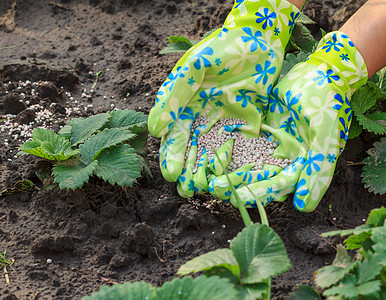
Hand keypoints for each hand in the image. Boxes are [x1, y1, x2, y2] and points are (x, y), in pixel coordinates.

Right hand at [148, 0, 300, 196]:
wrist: (258, 37)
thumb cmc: (220, 50)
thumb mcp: (193, 70)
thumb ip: (173, 98)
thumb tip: (154, 130)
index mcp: (184, 107)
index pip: (174, 137)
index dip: (171, 157)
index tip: (172, 175)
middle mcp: (202, 119)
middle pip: (192, 152)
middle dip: (189, 172)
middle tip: (187, 192)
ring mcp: (224, 124)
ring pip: (214, 154)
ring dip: (210, 173)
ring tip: (207, 192)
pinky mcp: (247, 126)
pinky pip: (241, 148)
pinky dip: (237, 164)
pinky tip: (236, 180)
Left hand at [209, 31, 367, 211]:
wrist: (319, 74)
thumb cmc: (327, 104)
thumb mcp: (325, 136)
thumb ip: (318, 171)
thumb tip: (303, 208)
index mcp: (301, 167)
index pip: (276, 186)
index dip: (256, 193)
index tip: (234, 198)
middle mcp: (284, 161)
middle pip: (258, 178)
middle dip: (236, 184)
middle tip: (214, 188)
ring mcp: (270, 146)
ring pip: (247, 163)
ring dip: (228, 170)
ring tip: (206, 176)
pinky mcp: (259, 132)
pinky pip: (242, 143)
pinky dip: (228, 148)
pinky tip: (209, 152)